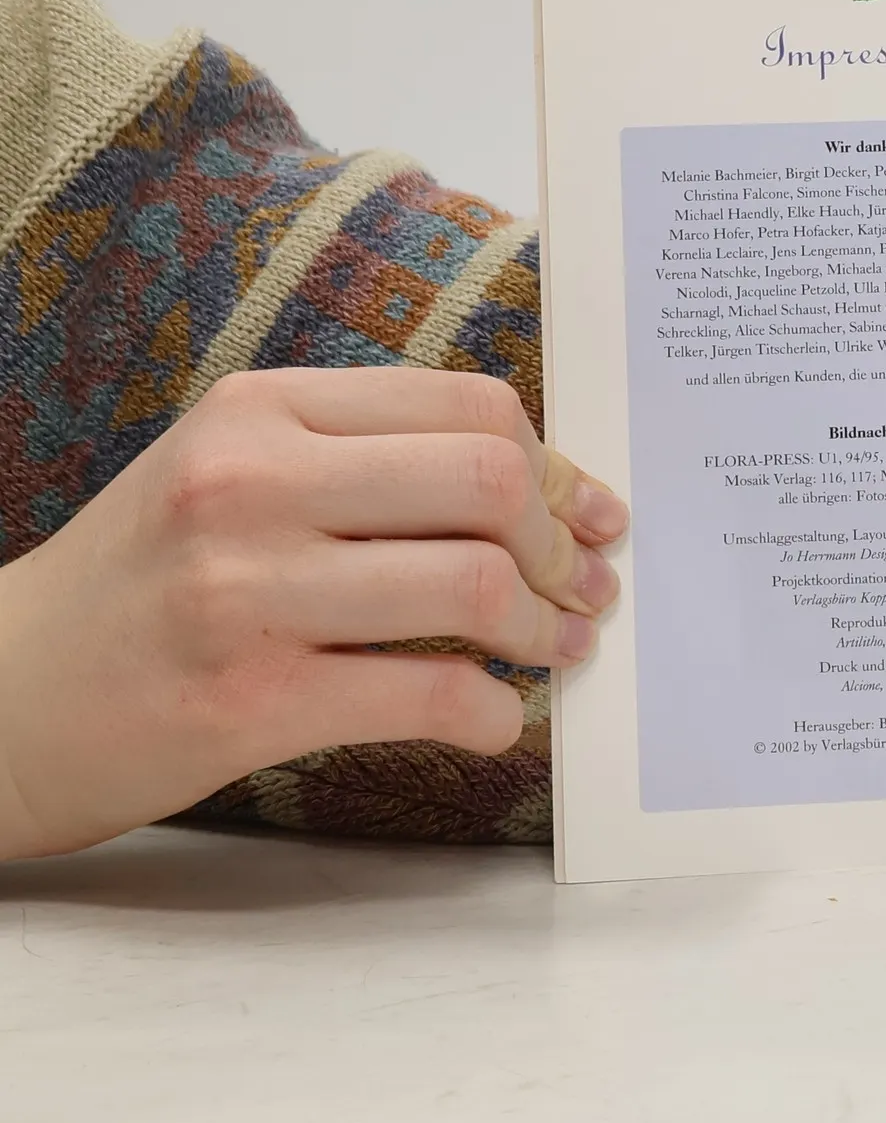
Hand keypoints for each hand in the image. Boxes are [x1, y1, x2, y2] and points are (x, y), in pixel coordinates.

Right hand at [0, 368, 628, 858]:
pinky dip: (492, 713)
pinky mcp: (249, 700)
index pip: (466, 405)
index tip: (589, 514)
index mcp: (261, 410)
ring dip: (546, 629)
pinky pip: (429, 695)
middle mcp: (251, 482)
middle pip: (487, 482)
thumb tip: (542, 489)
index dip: (555, 465)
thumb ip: (366, 461)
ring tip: (557, 650)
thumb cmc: (145, 580)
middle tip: (583, 588)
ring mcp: (246, 590)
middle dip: (563, 543)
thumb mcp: (233, 475)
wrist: (2, 697)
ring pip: (473, 586)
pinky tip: (494, 718)